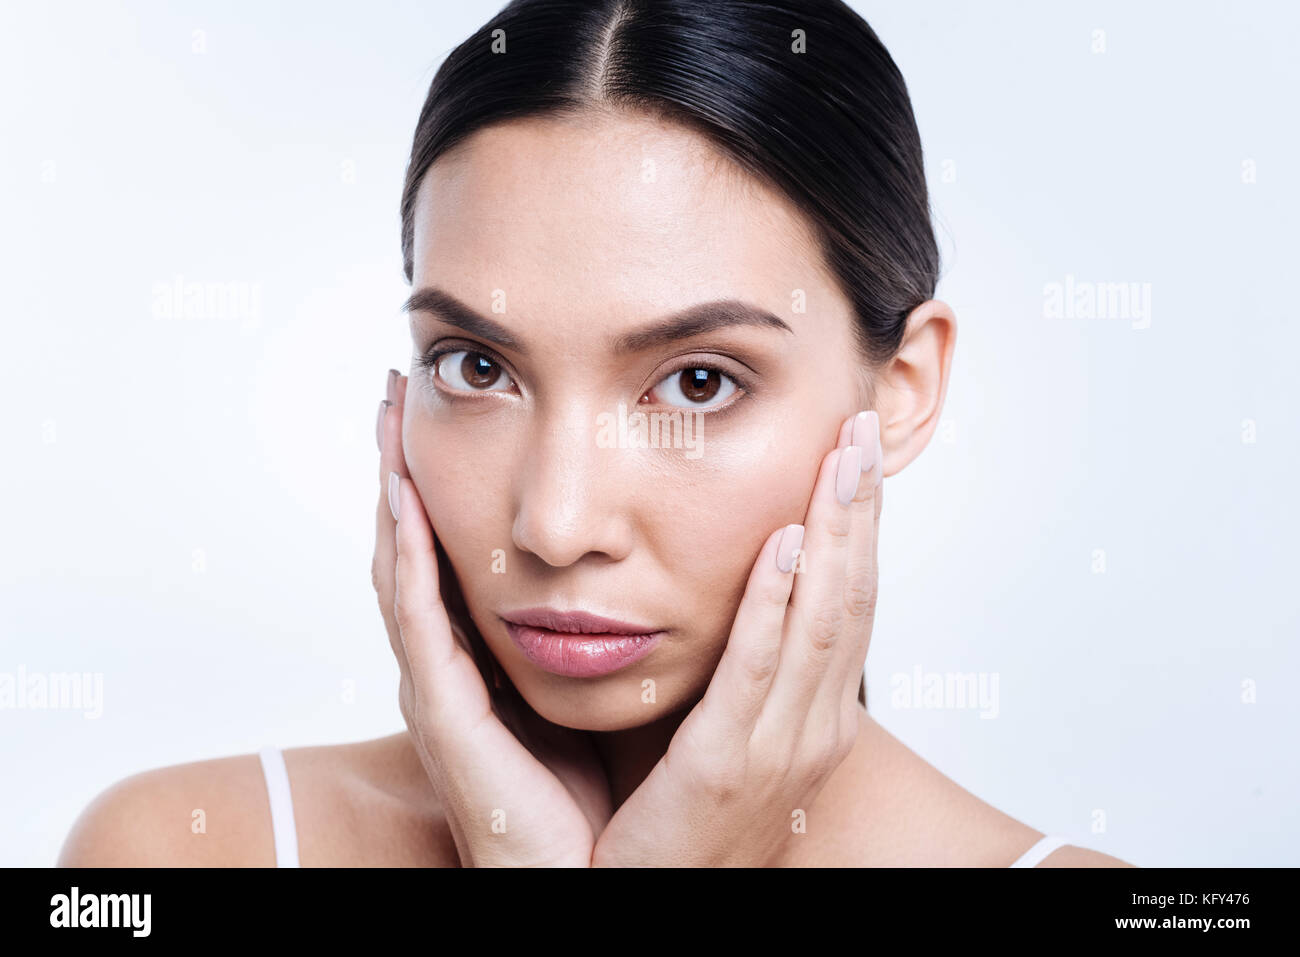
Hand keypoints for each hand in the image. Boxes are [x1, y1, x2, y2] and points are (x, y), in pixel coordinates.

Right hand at [372, 370, 611, 865]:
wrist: (587, 879)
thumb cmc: (597, 791)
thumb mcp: (606, 690)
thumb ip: (611, 631)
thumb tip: (656, 562)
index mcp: (486, 658)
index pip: (454, 552)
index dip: (439, 485)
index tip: (440, 414)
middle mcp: (451, 666)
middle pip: (416, 548)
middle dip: (398, 471)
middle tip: (391, 394)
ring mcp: (439, 689)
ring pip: (402, 570)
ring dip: (388, 492)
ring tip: (384, 421)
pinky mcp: (444, 715)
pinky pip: (417, 623)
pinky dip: (405, 559)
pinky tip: (401, 501)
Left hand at [590, 409, 882, 866]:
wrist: (639, 910)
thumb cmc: (665, 823)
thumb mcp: (716, 733)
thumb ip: (730, 668)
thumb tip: (726, 595)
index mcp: (812, 719)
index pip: (846, 604)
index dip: (855, 527)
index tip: (852, 452)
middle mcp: (813, 729)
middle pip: (851, 598)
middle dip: (858, 510)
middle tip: (863, 427)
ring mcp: (781, 749)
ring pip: (824, 620)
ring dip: (834, 533)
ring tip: (840, 458)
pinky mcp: (728, 765)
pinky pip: (760, 671)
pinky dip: (779, 605)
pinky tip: (784, 544)